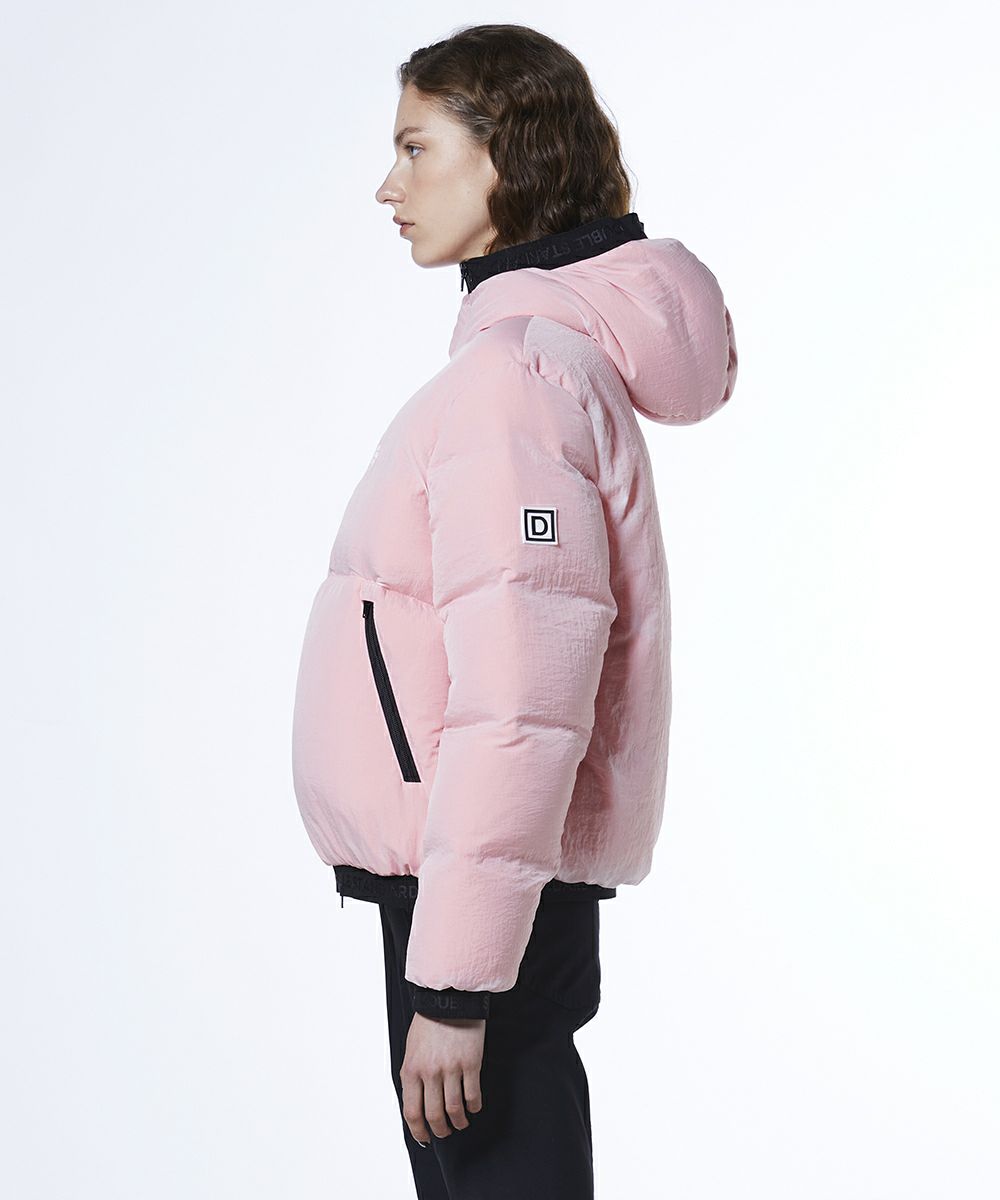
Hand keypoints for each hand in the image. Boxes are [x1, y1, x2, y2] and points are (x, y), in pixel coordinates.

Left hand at [401, 1012, 484, 1143]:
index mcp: (411, 1070)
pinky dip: (474, 1106)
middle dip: (441, 1130)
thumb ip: (413, 1077)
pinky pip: (473, 1095)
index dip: (419, 1130)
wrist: (449, 1000)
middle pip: (434, 1115)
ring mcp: (451, 1068)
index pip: (412, 1112)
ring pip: (454, 1109)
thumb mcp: (411, 1051)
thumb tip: (417, 1104)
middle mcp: (430, 1073)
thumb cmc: (429, 1024)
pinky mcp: (471, 1063)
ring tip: (461, 1122)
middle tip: (446, 1131)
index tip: (425, 1138)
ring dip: (459, 1122)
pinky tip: (474, 1106)